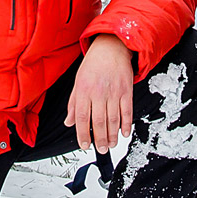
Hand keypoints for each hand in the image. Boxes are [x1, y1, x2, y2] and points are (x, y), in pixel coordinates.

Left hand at [65, 37, 133, 152]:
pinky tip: (124, 133)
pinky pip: (127, 111)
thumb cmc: (93, 65)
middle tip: (100, 149)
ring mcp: (114, 92)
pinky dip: (126, 124)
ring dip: (112, 135)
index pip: (82, 117)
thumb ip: (73, 104)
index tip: (84, 145)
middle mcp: (98, 92)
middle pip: (99, 121)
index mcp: (84, 91)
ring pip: (113, 119)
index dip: (83, 134)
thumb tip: (69, 123)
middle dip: (99, 139)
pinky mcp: (126, 90)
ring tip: (110, 145)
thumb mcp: (78, 82)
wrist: (111, 48)